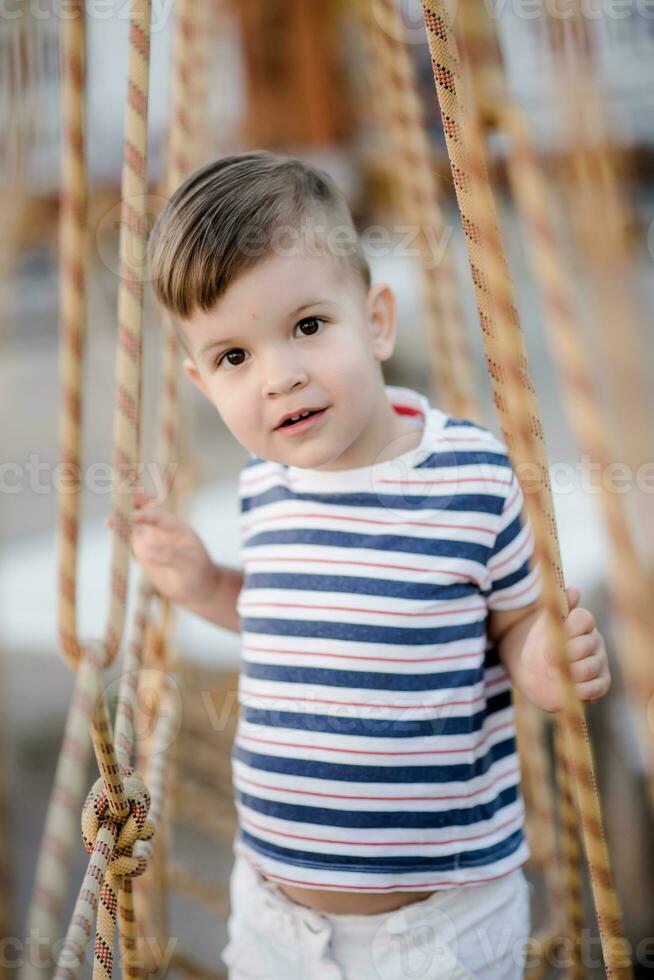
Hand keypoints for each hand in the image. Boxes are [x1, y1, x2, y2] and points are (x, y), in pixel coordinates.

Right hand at [106, 490, 218, 607]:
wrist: (196, 588)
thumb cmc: (197, 572)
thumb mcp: (187, 564)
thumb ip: (168, 555)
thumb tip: (145, 551)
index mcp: (175, 526)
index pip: (156, 515)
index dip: (143, 514)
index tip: (130, 516)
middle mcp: (160, 528)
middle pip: (144, 508)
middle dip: (132, 501)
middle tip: (118, 497)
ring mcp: (150, 539)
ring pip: (133, 523)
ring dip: (121, 518)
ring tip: (108, 520)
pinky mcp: (141, 551)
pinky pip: (127, 540)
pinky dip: (118, 534)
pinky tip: (110, 532)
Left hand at [521, 586, 610, 712]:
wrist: (532, 671)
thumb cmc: (538, 644)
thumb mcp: (542, 624)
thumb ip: (556, 607)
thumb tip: (574, 591)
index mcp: (582, 623)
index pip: (584, 618)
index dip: (568, 627)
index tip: (552, 634)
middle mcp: (595, 641)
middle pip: (586, 645)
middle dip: (564, 654)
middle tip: (547, 658)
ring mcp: (599, 662)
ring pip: (589, 668)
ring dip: (568, 673)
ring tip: (554, 672)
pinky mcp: (601, 683)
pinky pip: (595, 688)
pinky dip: (579, 690)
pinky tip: (566, 687)